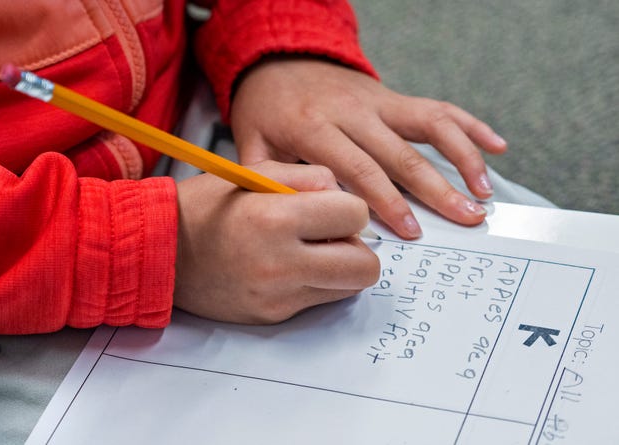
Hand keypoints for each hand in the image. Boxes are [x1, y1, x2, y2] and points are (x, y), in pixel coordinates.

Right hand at [173, 160, 379, 323]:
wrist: (158, 253)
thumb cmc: (203, 207)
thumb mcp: (252, 173)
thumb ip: (305, 176)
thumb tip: (341, 193)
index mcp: (275, 218)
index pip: (355, 216)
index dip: (348, 207)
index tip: (330, 206)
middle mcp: (280, 264)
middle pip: (365, 267)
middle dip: (356, 246)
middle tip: (331, 235)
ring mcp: (277, 297)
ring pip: (348, 288)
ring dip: (340, 268)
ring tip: (309, 251)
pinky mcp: (272, 316)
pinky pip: (318, 301)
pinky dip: (315, 283)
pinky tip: (287, 268)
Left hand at [230, 56, 507, 238]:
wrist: (278, 61)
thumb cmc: (267, 110)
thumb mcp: (252, 145)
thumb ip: (271, 179)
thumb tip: (300, 212)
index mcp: (315, 127)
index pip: (359, 169)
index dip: (388, 201)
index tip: (413, 231)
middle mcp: (352, 111)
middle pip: (401, 153)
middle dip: (437, 190)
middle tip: (465, 218)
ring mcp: (377, 101)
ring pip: (429, 126)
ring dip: (462, 158)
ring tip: (483, 192)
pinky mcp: (392, 97)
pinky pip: (437, 108)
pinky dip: (469, 126)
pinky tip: (495, 146)